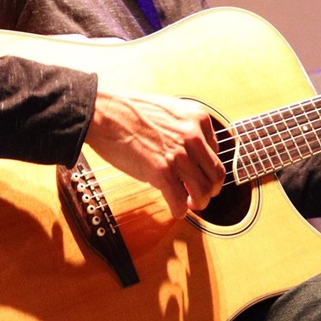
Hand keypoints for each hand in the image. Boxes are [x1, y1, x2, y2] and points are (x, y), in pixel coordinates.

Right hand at [83, 87, 224, 217]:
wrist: (104, 113)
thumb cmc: (130, 110)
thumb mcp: (170, 110)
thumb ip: (185, 129)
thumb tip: (191, 156)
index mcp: (198, 118)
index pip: (216, 153)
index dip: (208, 169)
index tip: (201, 176)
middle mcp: (194, 137)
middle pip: (216, 176)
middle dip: (211, 191)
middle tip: (202, 195)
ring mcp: (179, 156)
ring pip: (203, 192)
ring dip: (198, 204)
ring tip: (189, 205)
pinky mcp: (161, 172)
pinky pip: (179, 201)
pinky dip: (179, 211)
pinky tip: (175, 209)